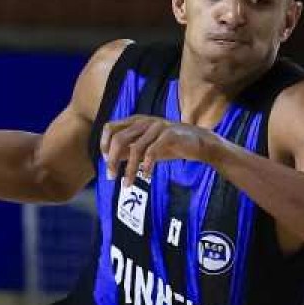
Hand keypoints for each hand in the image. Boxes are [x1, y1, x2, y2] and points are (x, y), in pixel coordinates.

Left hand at [101, 115, 217, 181]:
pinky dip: (146, 166)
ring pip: (135, 149)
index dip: (104, 144)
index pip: (110, 128)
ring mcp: (157, 127)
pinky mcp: (169, 135)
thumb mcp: (147, 146)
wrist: (199, 142)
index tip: (105, 161)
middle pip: (119, 139)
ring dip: (128, 169)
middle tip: (111, 176)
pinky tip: (146, 176)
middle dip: (111, 159)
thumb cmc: (171, 145)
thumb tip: (110, 159)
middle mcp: (144, 121)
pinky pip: (152, 152)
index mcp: (136, 121)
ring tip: (127, 184)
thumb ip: (129, 150)